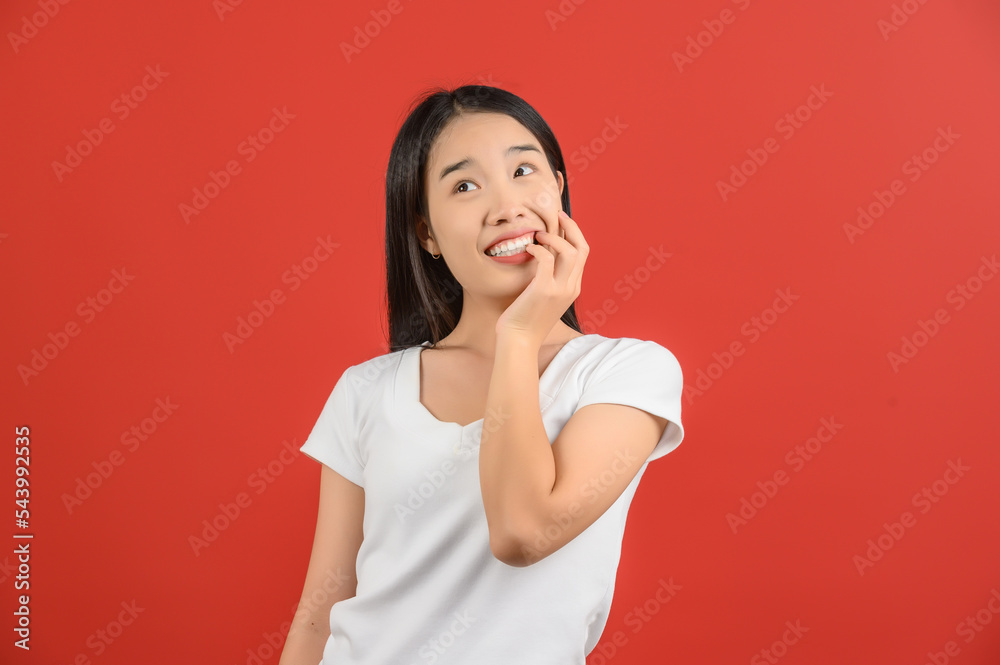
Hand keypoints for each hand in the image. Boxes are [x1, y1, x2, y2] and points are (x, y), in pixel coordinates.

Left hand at [495, 208, 588, 345]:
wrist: (519, 341)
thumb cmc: (526, 319)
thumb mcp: (544, 297)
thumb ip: (549, 278)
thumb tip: (542, 256)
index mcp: (573, 287)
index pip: (582, 253)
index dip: (574, 233)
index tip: (561, 221)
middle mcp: (571, 287)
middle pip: (582, 248)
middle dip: (572, 227)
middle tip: (557, 215)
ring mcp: (560, 290)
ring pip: (571, 252)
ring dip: (555, 237)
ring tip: (539, 235)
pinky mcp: (544, 290)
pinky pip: (546, 259)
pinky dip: (538, 249)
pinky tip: (528, 248)